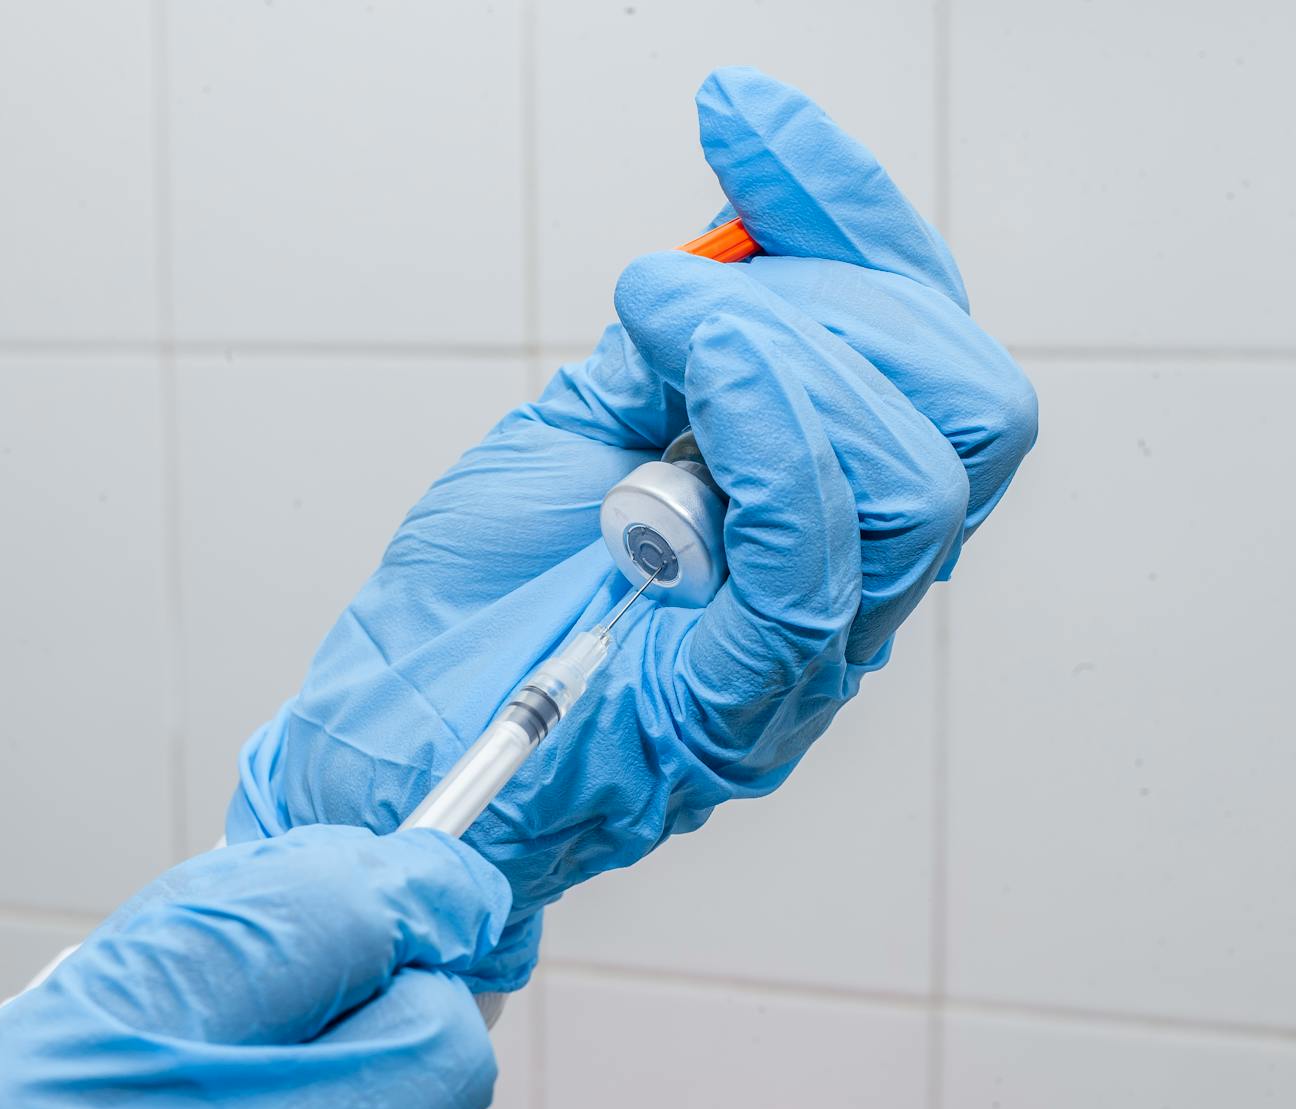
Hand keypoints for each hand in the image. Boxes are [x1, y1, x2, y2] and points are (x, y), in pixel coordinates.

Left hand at [227, 67, 1035, 990]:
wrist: (384, 749)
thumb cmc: (470, 609)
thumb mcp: (577, 434)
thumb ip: (675, 359)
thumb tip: (728, 257)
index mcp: (822, 511)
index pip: (922, 348)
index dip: (849, 213)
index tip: (737, 116)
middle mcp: (846, 584)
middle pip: (967, 404)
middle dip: (835, 293)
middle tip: (681, 292)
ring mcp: (807, 650)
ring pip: (919, 468)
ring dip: (779, 347)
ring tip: (651, 330)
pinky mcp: (740, 702)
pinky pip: (813, 547)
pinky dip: (756, 416)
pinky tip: (664, 361)